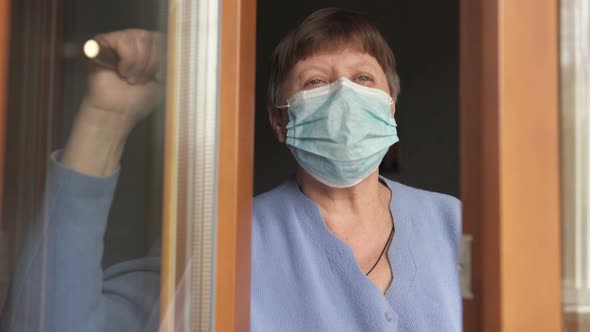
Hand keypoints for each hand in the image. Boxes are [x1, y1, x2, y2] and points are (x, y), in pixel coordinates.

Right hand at [62, 29, 164, 175]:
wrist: (117, 112)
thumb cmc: (136, 100)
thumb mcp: (162, 80)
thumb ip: (169, 64)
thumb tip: (179, 51)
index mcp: (148, 48)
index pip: (161, 38)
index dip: (159, 59)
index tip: (154, 77)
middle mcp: (133, 41)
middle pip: (149, 37)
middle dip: (147, 63)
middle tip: (138, 79)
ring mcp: (117, 41)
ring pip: (136, 38)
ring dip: (136, 64)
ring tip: (129, 77)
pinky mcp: (101, 44)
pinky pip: (121, 40)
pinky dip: (125, 60)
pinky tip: (120, 71)